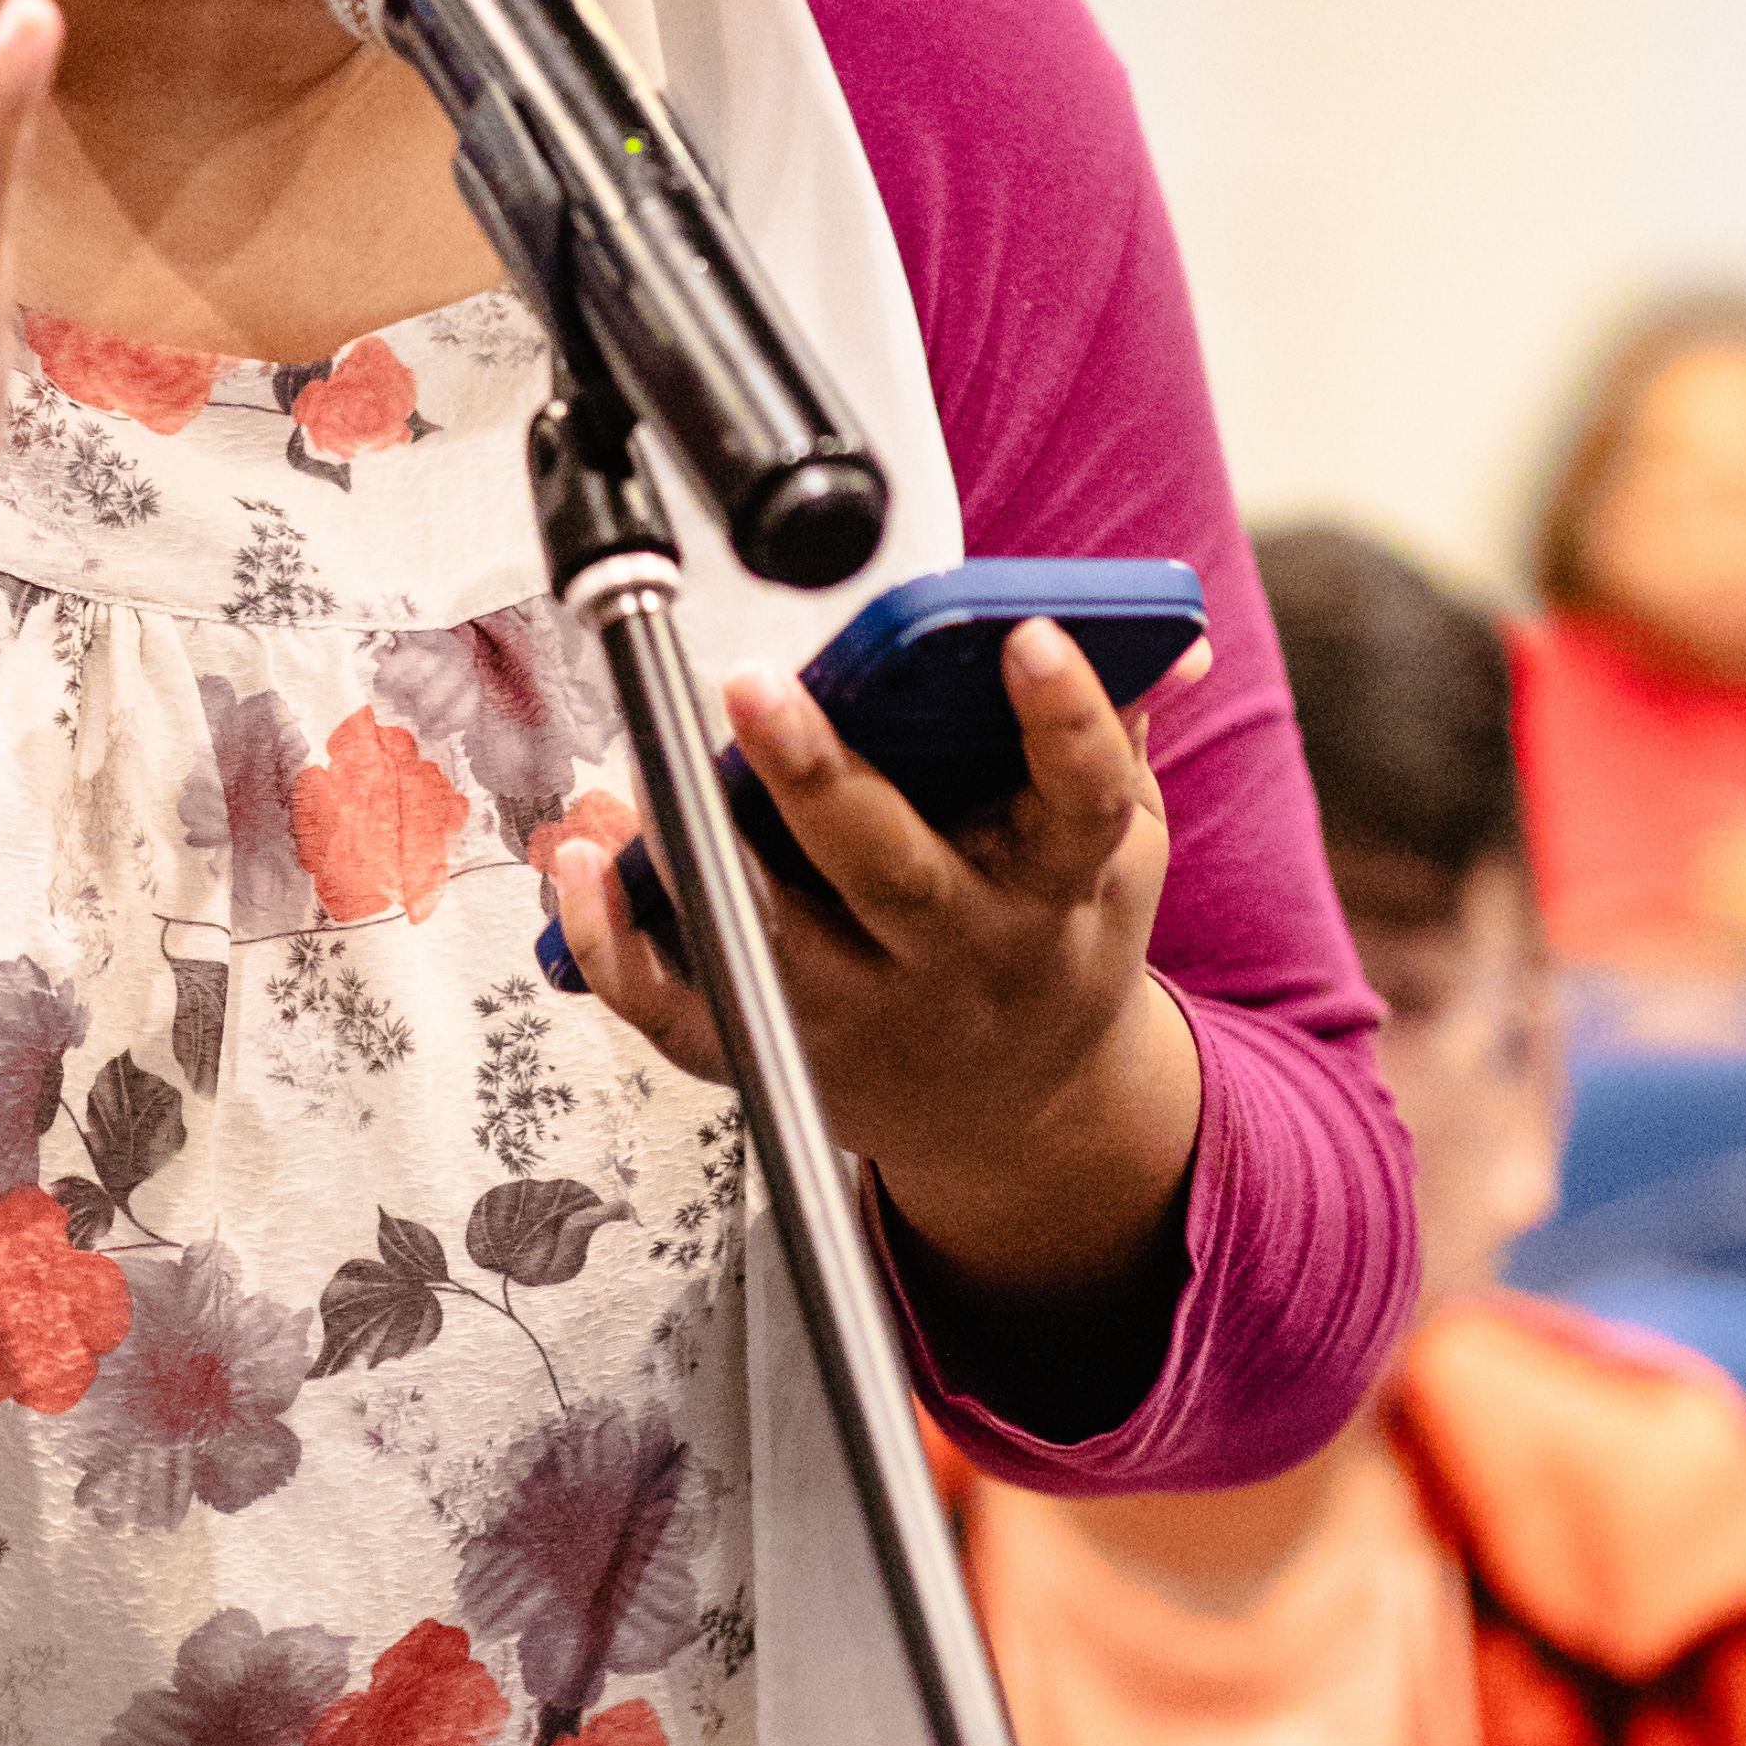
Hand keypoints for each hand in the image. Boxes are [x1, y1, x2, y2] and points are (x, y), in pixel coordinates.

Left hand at [540, 620, 1204, 1321]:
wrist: (1023, 1114)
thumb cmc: (1051, 934)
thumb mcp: (1114, 846)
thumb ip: (1117, 729)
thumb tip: (1161, 631)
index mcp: (1058, 886)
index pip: (1082, 801)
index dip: (1063, 722)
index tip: (1028, 636)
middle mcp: (961, 955)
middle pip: (892, 871)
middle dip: (819, 778)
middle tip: (754, 685)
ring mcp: (865, 1017)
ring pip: (773, 942)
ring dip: (695, 860)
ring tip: (640, 775)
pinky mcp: (777, 1056)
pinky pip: (683, 1011)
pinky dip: (618, 946)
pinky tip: (584, 865)